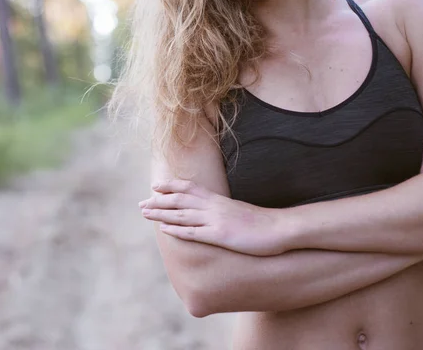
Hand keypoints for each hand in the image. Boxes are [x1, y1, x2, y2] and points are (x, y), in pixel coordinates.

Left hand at [138, 180, 288, 255]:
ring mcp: (216, 221)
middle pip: (180, 200)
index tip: (156, 186)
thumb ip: (224, 210)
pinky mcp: (221, 236)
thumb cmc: (262, 222)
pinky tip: (164, 229)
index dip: (171, 187)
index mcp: (219, 200)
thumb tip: (215, 212)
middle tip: (141, 203)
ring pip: (182, 215)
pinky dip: (177, 230)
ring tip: (145, 213)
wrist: (280, 228)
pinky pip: (194, 233)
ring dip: (161, 214)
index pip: (190, 188)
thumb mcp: (239, 211)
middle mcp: (214, 207)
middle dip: (158, 201)